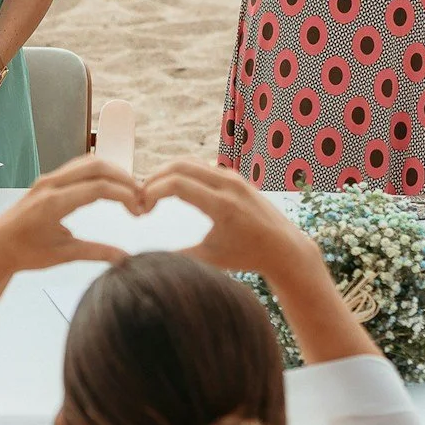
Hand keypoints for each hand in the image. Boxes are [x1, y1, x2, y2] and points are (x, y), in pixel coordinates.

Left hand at [0, 157, 146, 279]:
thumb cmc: (24, 253)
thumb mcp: (63, 254)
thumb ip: (96, 253)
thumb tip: (125, 257)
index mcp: (53, 203)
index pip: (99, 188)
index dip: (125, 195)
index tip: (139, 208)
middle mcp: (50, 185)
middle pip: (96, 167)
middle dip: (123, 178)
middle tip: (140, 196)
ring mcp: (47, 180)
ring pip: (87, 163)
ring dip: (112, 173)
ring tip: (129, 191)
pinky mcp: (47, 181)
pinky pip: (77, 168)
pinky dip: (99, 173)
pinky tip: (110, 187)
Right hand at [139, 157, 318, 278]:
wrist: (284, 247)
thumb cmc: (246, 256)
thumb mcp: (210, 259)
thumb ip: (178, 256)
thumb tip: (144, 261)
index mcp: (222, 206)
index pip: (176, 184)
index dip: (151, 193)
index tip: (142, 211)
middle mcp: (228, 185)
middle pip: (178, 166)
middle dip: (153, 180)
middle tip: (140, 200)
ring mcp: (233, 177)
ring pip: (189, 162)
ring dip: (166, 175)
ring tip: (151, 195)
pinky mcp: (234, 176)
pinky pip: (200, 167)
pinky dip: (181, 174)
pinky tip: (170, 190)